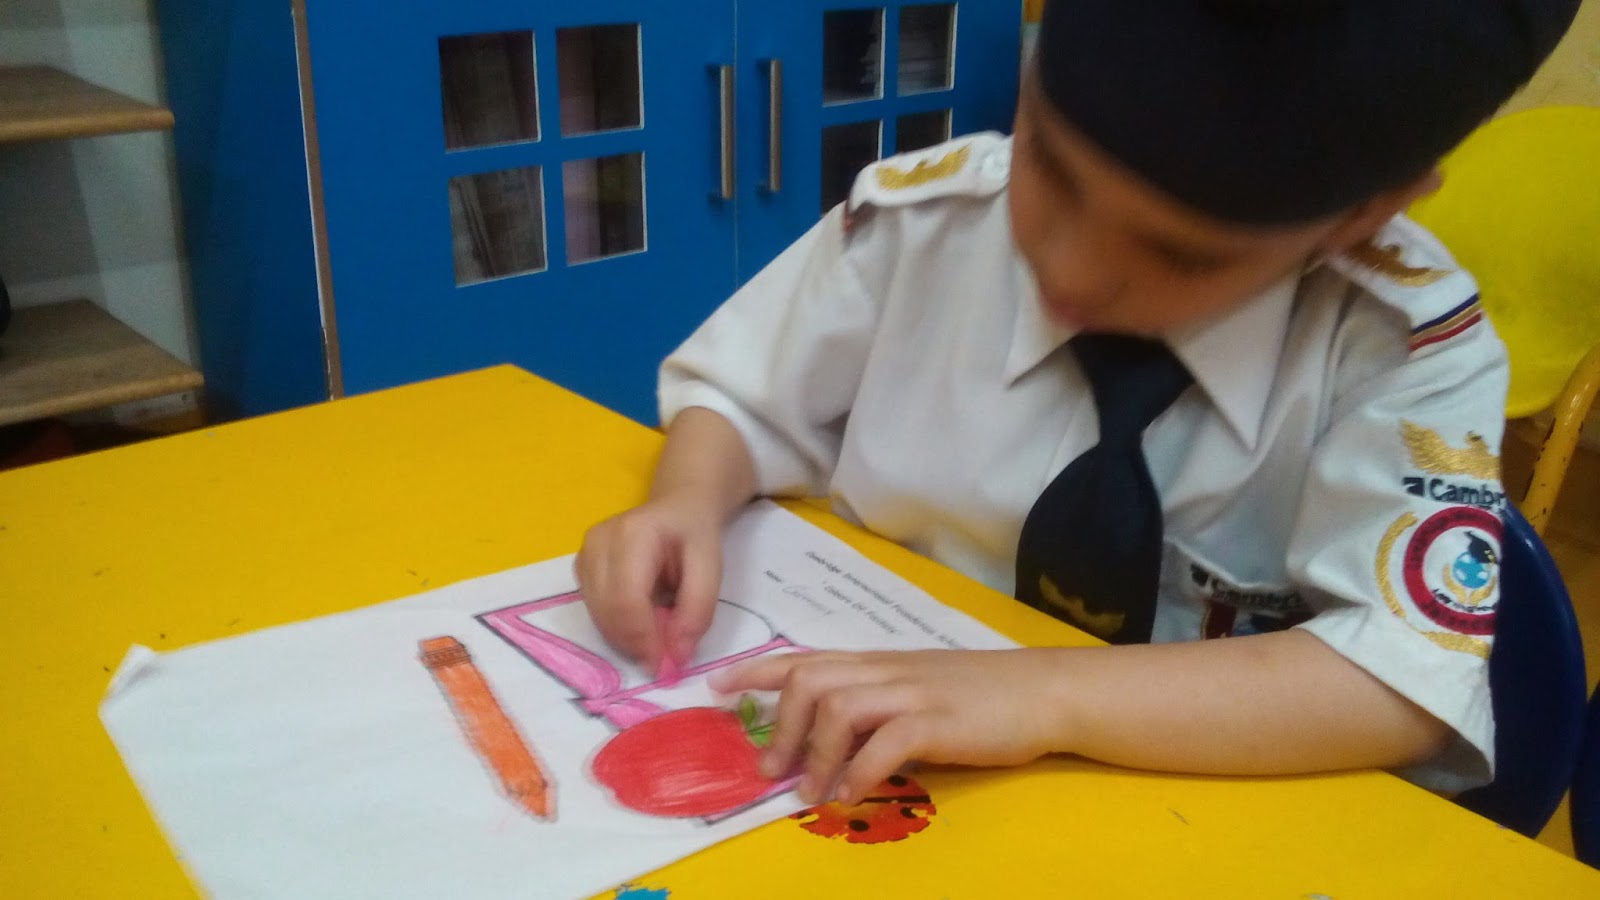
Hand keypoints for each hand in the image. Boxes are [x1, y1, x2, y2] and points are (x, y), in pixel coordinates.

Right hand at [575, 494, 725, 669]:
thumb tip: (676, 656)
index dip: (644, 638)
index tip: (665, 666)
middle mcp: (598, 541)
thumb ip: (697, 610)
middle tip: (665, 658)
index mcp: (632, 533)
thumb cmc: (695, 535)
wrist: (679, 507)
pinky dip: (618, 626)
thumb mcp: (711, 567)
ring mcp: (584, 552)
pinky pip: (595, 611)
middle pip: (608, 612)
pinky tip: (642, 616)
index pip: (627, 599)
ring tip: (659, 629)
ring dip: (627, 637)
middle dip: (636, 643)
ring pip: (598, 616)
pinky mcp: (581, 567)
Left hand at [711, 649, 1072, 804]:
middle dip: (779, 725)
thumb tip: (824, 734)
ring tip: (807, 791)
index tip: (717, 685)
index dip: (756, 670)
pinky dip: (858, 773)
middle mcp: (886, 670)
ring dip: (814, 754)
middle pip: (810, 681)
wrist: (1042, 691)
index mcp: (878, 662)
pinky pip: (884, 743)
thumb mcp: (915, 687)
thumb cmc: (979, 694)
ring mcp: (912, 693)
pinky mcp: (938, 721)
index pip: (805, 657)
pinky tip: (851, 795)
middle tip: (769, 768)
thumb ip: (873, 702)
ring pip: (839, 708)